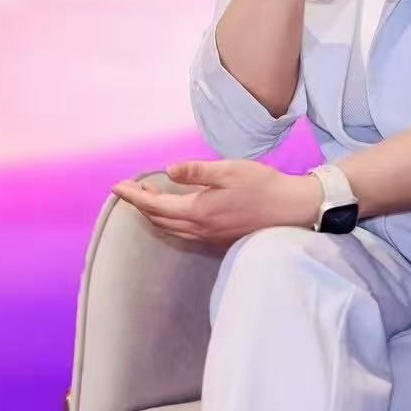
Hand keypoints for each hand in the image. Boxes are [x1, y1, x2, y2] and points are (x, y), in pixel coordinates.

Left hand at [111, 160, 321, 248]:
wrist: (293, 210)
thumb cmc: (264, 186)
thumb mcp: (229, 170)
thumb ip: (197, 172)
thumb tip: (169, 171)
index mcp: (199, 211)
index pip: (155, 206)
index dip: (133, 197)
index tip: (116, 187)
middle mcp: (201, 229)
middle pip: (160, 220)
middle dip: (141, 205)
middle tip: (129, 189)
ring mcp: (211, 237)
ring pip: (172, 229)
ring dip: (156, 214)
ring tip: (148, 198)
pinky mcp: (221, 240)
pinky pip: (186, 233)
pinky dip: (172, 221)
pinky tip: (177, 211)